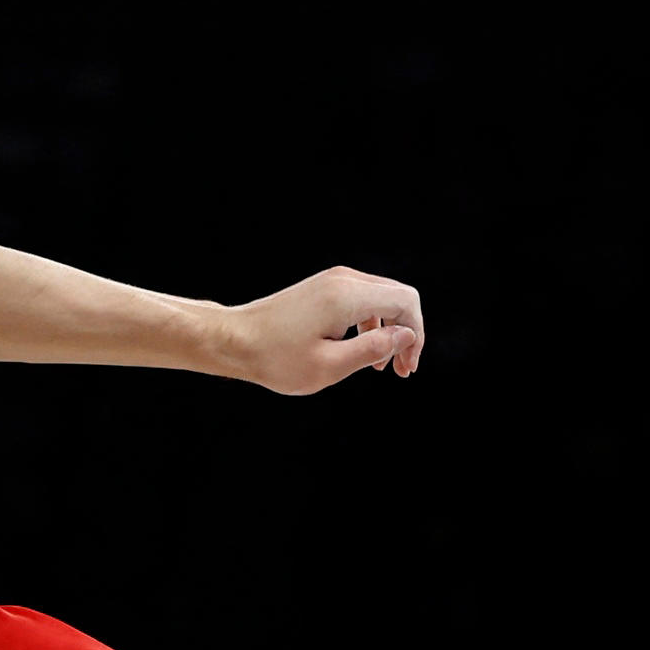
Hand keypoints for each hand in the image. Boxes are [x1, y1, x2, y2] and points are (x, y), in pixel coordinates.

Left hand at [229, 266, 424, 393]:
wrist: (234, 340)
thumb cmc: (275, 358)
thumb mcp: (329, 366)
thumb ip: (373, 349)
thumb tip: (406, 336)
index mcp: (347, 295)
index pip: (405, 302)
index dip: (415, 335)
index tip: (405, 368)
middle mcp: (343, 279)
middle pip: (397, 297)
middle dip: (406, 333)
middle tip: (400, 370)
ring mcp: (332, 280)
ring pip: (380, 298)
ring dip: (388, 330)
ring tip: (381, 366)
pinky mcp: (323, 287)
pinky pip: (361, 299)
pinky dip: (370, 323)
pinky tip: (362, 349)